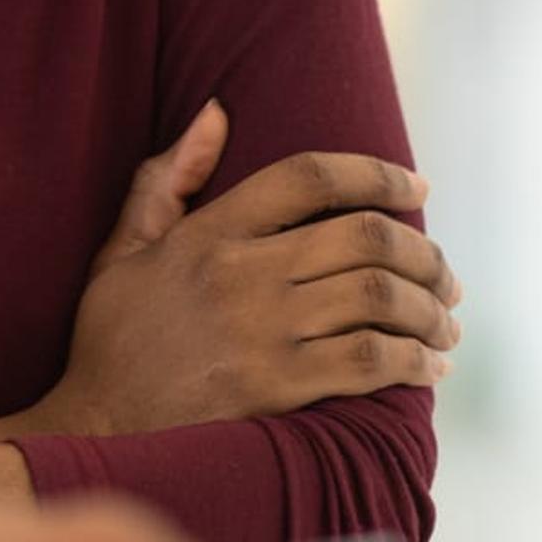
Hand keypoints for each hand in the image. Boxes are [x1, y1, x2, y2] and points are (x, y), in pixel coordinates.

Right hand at [24, 104, 458, 437]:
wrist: (96, 428)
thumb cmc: (113, 337)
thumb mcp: (122, 249)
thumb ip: (166, 179)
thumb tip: (216, 112)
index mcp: (208, 233)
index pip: (308, 177)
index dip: (374, 172)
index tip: (416, 184)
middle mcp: (239, 275)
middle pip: (363, 237)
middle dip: (423, 251)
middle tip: (443, 273)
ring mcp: (260, 332)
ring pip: (378, 298)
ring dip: (429, 308)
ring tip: (446, 321)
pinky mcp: (275, 388)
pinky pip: (370, 361)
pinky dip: (414, 360)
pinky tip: (428, 365)